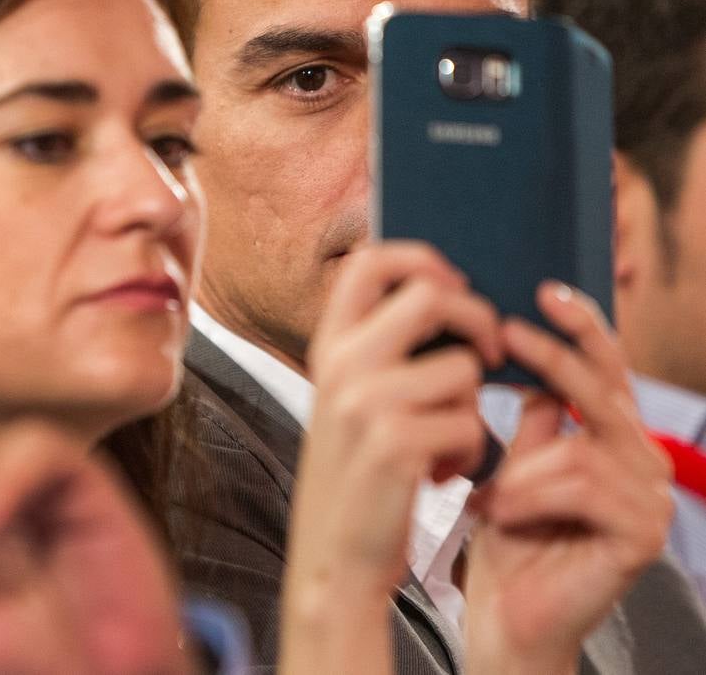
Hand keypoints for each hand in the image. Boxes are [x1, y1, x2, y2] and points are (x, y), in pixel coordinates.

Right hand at [282, 241, 500, 674]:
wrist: (333, 560)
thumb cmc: (357, 479)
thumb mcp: (352, 403)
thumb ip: (384, 352)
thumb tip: (450, 296)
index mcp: (328, 348)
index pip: (369, 263)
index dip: (421, 258)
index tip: (453, 283)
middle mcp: (341, 365)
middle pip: (431, 296)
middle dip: (478, 319)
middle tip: (490, 353)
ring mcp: (366, 403)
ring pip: (463, 369)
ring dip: (473, 408)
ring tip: (446, 443)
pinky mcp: (397, 444)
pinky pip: (471, 424)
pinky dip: (473, 454)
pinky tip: (442, 475)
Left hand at [466, 282, 672, 674]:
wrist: (504, 613)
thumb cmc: (504, 536)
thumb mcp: (512, 459)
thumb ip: (532, 410)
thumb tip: (519, 335)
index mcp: (612, 437)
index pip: (605, 367)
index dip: (580, 325)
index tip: (541, 290)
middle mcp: (641, 461)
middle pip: (604, 390)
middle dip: (551, 358)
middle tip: (504, 332)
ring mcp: (649, 499)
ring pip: (580, 444)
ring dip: (519, 468)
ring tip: (489, 496)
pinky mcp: (641, 534)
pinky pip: (581, 484)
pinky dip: (529, 495)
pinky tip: (503, 514)